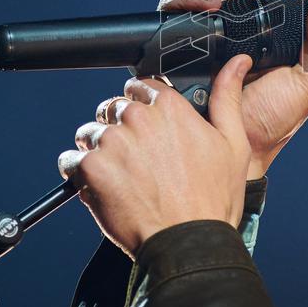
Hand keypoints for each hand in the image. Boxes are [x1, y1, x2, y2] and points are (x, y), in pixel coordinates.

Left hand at [57, 54, 253, 257]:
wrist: (188, 243)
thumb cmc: (213, 199)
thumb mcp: (233, 142)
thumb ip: (227, 95)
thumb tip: (237, 63)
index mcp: (170, 107)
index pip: (142, 85)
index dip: (144, 103)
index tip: (148, 124)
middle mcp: (137, 118)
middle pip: (113, 107)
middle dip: (120, 126)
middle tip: (136, 157)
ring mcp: (112, 142)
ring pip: (90, 133)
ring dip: (99, 149)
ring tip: (120, 176)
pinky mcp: (91, 169)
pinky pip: (70, 161)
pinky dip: (79, 174)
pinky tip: (101, 187)